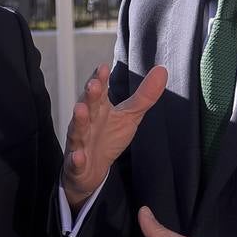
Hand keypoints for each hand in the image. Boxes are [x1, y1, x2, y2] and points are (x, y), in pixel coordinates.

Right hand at [62, 64, 167, 207]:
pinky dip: (76, 158)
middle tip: (94, 84)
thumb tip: (162, 70)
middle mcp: (87, 121)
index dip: (100, 79)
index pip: (99, 90)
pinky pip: (75, 161)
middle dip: (90, 96)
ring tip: (80, 109)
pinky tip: (79, 156)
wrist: (91, 169)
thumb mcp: (130, 116)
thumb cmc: (109, 137)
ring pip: (77, 130)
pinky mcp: (76, 163)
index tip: (104, 67)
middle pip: (88, 106)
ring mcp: (80, 142)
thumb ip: (144, 95)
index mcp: (99, 108)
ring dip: (79, 120)